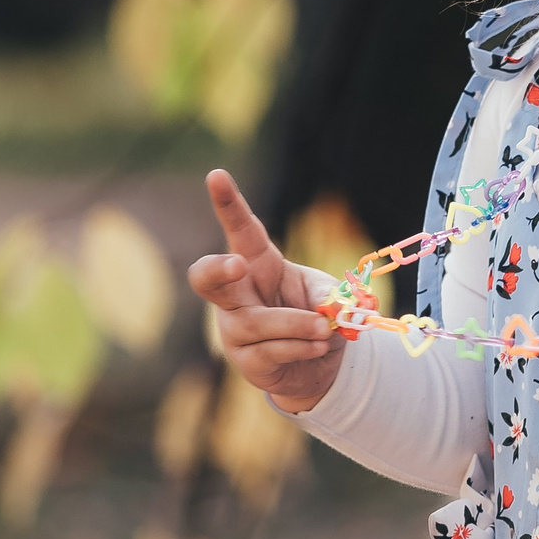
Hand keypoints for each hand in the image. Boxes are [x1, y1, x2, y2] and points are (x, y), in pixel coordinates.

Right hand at [186, 169, 346, 413]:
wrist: (320, 364)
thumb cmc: (316, 315)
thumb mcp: (327, 295)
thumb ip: (328, 296)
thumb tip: (331, 309)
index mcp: (256, 264)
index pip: (240, 231)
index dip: (227, 204)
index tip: (216, 175)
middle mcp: (236, 296)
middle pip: (207, 279)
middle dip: (218, 269)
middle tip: (238, 264)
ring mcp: (235, 330)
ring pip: (253, 323)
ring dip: (294, 324)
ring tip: (325, 328)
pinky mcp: (246, 361)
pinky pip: (269, 351)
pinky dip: (300, 347)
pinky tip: (319, 346)